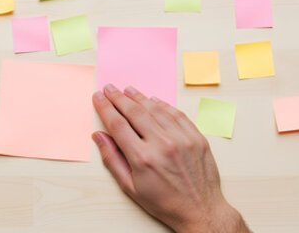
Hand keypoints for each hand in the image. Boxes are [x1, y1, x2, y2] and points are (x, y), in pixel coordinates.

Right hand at [92, 84, 248, 232]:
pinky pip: (177, 114)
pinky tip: (154, 100)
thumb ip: (113, 159)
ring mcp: (182, 139)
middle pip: (135, 112)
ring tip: (128, 90)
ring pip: (156, 109)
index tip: (98, 98)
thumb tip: (99, 136)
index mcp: (143, 158)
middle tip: (109, 88)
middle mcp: (162, 145)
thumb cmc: (165, 202)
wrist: (200, 210)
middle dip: (119, 98)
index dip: (105, 108)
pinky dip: (163, 105)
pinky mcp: (197, 138)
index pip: (118, 124)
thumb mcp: (131, 188)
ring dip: (140, 97)